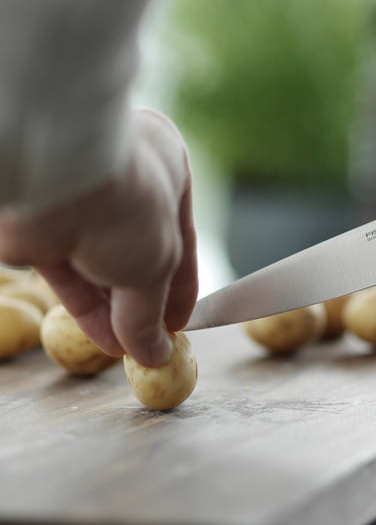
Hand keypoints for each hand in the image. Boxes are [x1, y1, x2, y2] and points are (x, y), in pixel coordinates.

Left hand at [0, 109, 197, 366]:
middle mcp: (125, 187)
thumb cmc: (131, 203)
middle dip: (147, 302)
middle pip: (141, 256)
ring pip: (102, 270)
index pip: (182, 237)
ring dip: (118, 314)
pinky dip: (88, 312)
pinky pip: (70, 280)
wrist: (56, 178)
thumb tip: (154, 352)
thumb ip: (153, 311)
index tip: (182, 322)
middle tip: (157, 340)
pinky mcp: (43, 231)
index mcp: (167, 172)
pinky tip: (108, 343)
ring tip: (134, 350)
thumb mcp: (161, 263)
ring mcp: (82, 209)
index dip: (183, 285)